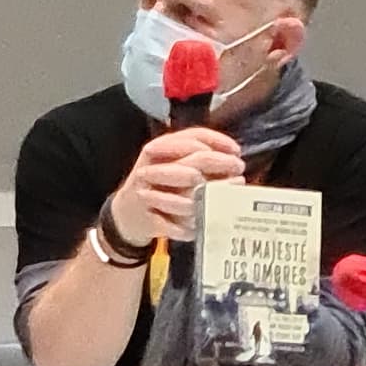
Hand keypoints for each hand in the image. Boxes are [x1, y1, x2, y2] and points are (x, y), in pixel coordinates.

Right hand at [108, 127, 243, 246]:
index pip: (191, 137)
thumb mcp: (169, 163)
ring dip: (209, 200)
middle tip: (238, 172)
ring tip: (222, 201)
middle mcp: (150, 170)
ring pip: (188, 198)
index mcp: (156, 152)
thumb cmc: (157, 186)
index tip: (236, 151)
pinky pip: (179, 225)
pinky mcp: (149, 220)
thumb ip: (196, 157)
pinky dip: (191, 227)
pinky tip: (198, 224)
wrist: (126, 214)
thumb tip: (232, 158)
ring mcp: (147, 196)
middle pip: (194, 163)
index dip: (218, 142)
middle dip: (221, 166)